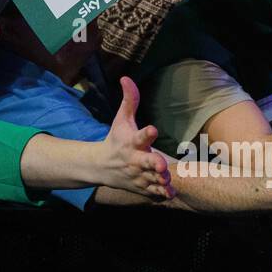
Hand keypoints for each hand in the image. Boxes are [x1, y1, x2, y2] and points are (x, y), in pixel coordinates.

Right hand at [99, 76, 172, 198]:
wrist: (101, 167)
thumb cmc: (115, 139)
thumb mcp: (121, 120)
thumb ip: (128, 100)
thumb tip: (126, 78)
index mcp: (131, 142)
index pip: (139, 137)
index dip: (146, 133)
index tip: (153, 130)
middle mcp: (135, 160)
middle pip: (145, 163)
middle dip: (153, 164)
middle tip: (161, 165)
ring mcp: (139, 176)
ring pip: (152, 180)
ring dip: (160, 180)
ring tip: (167, 179)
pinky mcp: (142, 187)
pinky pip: (154, 193)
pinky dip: (162, 194)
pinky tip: (171, 192)